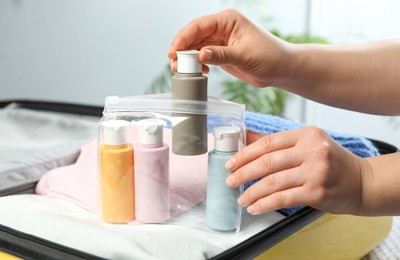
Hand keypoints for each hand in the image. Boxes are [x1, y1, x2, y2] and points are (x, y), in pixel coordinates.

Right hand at [168, 9, 293, 87]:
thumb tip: (200, 55)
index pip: (199, 26)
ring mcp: (221, 41)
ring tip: (182, 70)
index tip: (174, 52)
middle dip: (182, 49)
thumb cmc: (270, 56)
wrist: (281, 69)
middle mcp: (222, 28)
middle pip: (194, 35)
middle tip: (175, 63)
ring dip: (187, 57)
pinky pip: (202, 56)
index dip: (184, 38)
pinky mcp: (221, 53)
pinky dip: (197, 63)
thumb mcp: (244, 56)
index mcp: (228, 20)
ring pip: (196, 46)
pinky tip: (199, 72)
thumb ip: (221, 55)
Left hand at [225, 128, 370, 214]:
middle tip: (230, 180)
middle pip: (268, 162)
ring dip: (252, 192)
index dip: (245, 153)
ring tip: (241, 198)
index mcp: (306, 135)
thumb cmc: (331, 162)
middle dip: (243, 173)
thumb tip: (245, 136)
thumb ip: (277, 142)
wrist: (362, 182)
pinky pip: (283, 198)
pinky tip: (255, 207)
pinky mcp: (317, 192)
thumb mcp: (307, 144)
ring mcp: (315, 171)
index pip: (268, 142)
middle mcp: (312, 150)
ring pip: (273, 182)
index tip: (231, 163)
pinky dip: (265, 204)